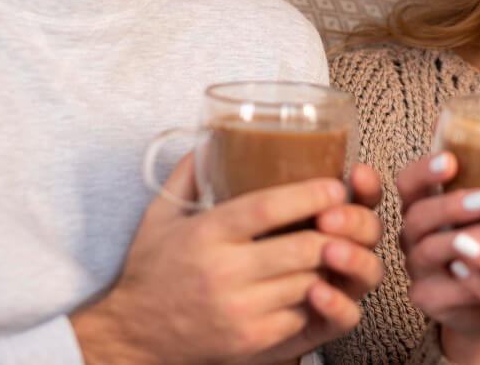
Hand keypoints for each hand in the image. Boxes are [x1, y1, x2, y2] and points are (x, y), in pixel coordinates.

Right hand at [70, 154, 384, 364]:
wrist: (132, 338)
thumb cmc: (152, 270)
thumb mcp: (160, 216)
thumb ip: (187, 175)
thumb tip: (212, 137)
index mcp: (205, 235)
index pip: (266, 208)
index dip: (308, 194)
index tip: (334, 185)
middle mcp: (223, 273)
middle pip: (301, 247)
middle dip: (335, 230)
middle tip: (347, 216)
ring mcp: (240, 311)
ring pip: (310, 281)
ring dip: (333, 263)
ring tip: (342, 244)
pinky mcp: (252, 341)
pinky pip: (305, 315)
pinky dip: (321, 296)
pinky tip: (323, 280)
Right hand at [396, 152, 479, 364]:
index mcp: (422, 203)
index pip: (409, 181)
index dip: (425, 170)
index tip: (451, 159)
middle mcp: (412, 233)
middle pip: (418, 214)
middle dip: (451, 205)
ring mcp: (417, 267)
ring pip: (430, 250)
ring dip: (468, 241)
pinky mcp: (428, 298)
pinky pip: (446, 289)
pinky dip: (473, 279)